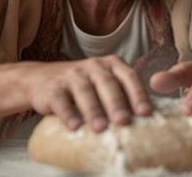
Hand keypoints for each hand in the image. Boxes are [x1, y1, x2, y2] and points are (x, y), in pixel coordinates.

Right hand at [23, 55, 151, 132]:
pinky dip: (68, 114)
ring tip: (101, 128)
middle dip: (117, 103)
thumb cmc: (84, 85)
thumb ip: (124, 95)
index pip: (129, 77)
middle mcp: (94, 66)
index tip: (146, 112)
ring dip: (94, 110)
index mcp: (112, 64)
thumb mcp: (105, 83)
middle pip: (108, 83)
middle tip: (124, 121)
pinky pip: (61, 101)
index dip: (138, 94)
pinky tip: (75, 126)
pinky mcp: (53, 88)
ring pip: (85, 91)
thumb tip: (150, 119)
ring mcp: (72, 75)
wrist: (41, 79)